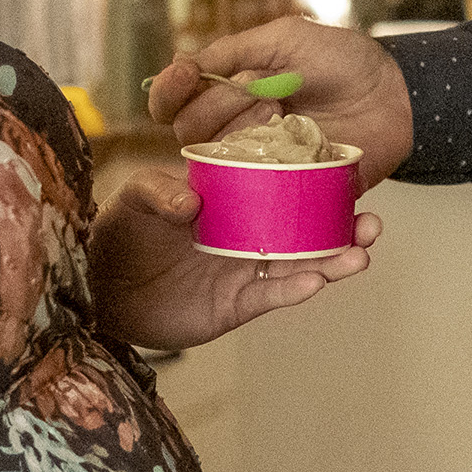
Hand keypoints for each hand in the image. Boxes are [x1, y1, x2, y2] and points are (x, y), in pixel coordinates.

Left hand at [86, 169, 381, 351]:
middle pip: (305, 226)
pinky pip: (272, 295)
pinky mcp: (237, 304)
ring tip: (360, 254)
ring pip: (301, 263)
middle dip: (342, 224)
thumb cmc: (118, 233)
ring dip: (332, 260)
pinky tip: (316, 281)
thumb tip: (193, 201)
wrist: (100, 289)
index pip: (282, 182)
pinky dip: (294, 289)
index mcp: (231, 196)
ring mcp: (245, 268)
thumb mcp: (132, 200)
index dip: (316, 176)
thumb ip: (158, 192)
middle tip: (370, 221)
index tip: (347, 168)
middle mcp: (248, 231)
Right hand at [146, 17, 414, 187]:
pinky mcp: (290, 188)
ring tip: (281, 116)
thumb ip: (232, 50)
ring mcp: (261, 160)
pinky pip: (260, 195)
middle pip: (194, 130)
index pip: (179, 99)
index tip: (181, 83)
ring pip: (220, 163)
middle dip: (219, 108)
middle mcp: (238, 128)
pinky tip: (285, 159)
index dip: (168, 94)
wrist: (395, 94)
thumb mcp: (285, 38)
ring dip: (241, 139)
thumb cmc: (344, 59)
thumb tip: (181, 66)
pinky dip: (261, 181)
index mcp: (231, 90)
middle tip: (266, 93)